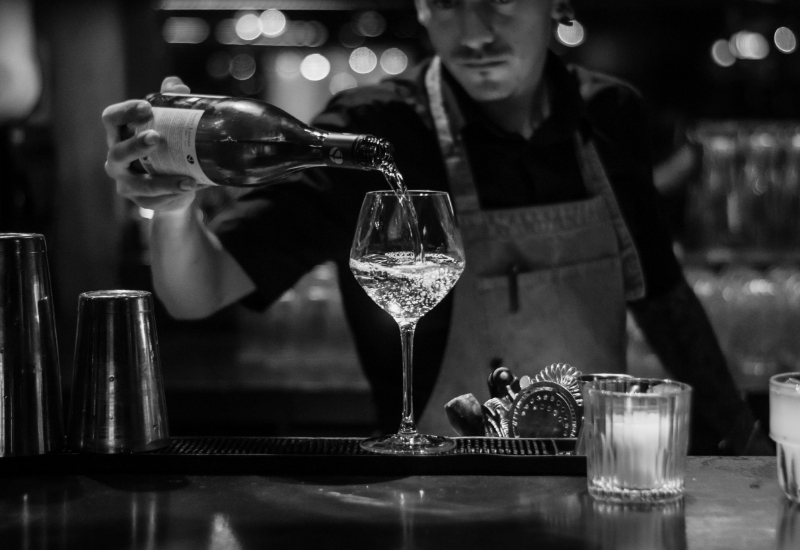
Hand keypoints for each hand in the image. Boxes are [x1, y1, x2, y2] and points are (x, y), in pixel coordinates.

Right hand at [103, 76, 201, 213]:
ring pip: (139, 184)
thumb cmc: (166, 147)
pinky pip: (156, 201)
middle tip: (157, 138)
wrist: (174, 187)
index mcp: (119, 135)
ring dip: (164, 182)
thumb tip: (177, 86)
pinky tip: (191, 190)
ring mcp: (127, 183)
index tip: (147, 106)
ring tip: (188, 180)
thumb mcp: (169, 123)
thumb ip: (172, 101)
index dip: (125, 111)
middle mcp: (116, 160)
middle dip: (136, 145)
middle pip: (118, 152)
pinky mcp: (141, 202)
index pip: (111, 119)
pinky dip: (174, 196)